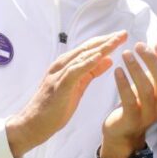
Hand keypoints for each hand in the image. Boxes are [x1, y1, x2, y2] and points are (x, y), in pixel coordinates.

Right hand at [6, 31, 126, 157]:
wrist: (33, 124)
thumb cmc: (54, 107)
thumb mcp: (78, 87)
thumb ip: (92, 72)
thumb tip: (108, 59)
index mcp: (67, 65)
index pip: (89, 48)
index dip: (106, 41)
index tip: (122, 36)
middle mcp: (62, 65)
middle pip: (88, 48)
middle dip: (107, 40)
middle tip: (124, 33)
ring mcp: (59, 74)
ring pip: (83, 57)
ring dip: (101, 48)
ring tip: (116, 41)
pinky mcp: (59, 85)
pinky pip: (75, 71)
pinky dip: (87, 63)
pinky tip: (100, 57)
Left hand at [99, 42, 156, 157]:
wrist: (123, 131)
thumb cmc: (138, 102)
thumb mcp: (153, 85)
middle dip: (152, 59)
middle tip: (139, 46)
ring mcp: (149, 114)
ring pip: (147, 89)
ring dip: (136, 68)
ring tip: (126, 54)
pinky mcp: (132, 120)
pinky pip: (129, 100)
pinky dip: (123, 83)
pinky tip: (118, 70)